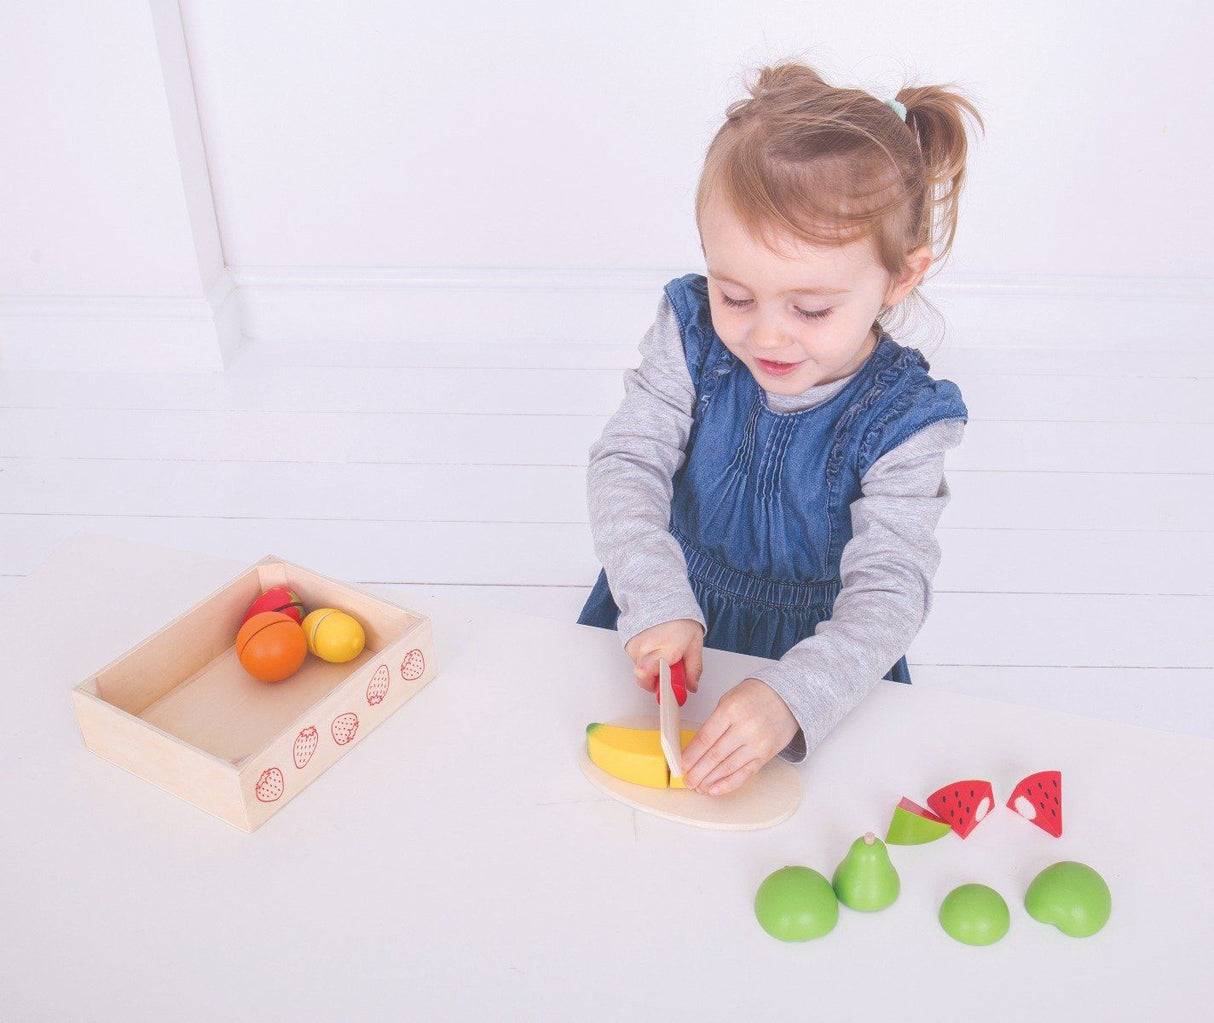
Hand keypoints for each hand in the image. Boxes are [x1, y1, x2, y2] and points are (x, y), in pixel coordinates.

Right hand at [624, 619, 703, 695]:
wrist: (661, 598)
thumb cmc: (680, 619)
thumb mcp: (695, 644)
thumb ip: (693, 668)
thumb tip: (691, 687)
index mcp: (667, 650)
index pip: (653, 679)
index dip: (659, 689)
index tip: (668, 694)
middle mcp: (647, 649)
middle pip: (643, 678)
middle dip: (654, 681)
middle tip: (666, 673)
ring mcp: (636, 647)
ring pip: (640, 670)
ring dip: (651, 669)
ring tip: (662, 655)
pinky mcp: (629, 644)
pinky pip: (635, 660)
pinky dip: (645, 660)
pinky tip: (654, 649)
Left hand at [680, 678, 798, 795]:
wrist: (787, 697)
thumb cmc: (756, 695)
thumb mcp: (729, 699)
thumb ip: (714, 722)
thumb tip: (697, 747)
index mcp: (730, 710)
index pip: (705, 738)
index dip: (691, 754)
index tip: (682, 764)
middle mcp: (744, 728)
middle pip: (715, 755)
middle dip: (698, 771)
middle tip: (687, 781)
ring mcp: (756, 743)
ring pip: (728, 767)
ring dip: (710, 780)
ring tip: (699, 787)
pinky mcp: (766, 754)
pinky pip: (745, 773)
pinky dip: (729, 783)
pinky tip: (716, 789)